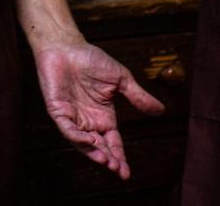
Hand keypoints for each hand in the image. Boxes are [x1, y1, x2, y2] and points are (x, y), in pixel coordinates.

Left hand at [34, 40, 164, 178]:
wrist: (67, 46)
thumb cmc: (91, 60)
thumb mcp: (120, 80)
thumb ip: (138, 97)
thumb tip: (161, 110)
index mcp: (104, 117)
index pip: (113, 143)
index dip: (120, 157)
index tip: (126, 174)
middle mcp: (88, 122)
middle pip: (100, 147)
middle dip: (108, 160)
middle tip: (118, 170)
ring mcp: (72, 118)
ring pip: (83, 143)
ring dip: (94, 153)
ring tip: (106, 161)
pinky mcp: (58, 111)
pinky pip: (67, 129)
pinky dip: (77, 137)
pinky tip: (89, 141)